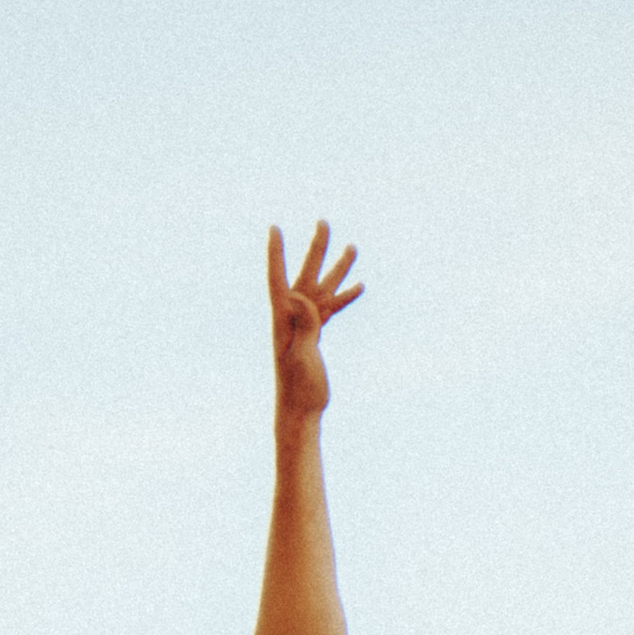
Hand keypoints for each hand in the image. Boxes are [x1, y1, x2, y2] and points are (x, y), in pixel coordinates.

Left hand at [268, 221, 361, 421]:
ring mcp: (307, 327)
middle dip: (316, 249)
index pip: (278, 278)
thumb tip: (299, 295)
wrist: (301, 412)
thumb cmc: (298, 388)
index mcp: (284, 318)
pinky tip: (358, 286)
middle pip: (306, 275)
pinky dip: (344, 298)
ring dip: (336, 269)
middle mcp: (294, 317)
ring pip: (324, 290)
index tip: (275, 228)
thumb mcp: (301, 354)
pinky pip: (332, 311)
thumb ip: (303, 324)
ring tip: (352, 246)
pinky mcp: (317, 338)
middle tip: (324, 222)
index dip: (276, 253)